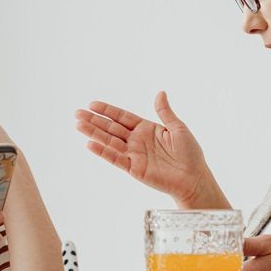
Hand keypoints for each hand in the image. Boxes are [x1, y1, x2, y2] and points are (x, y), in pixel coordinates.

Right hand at [75, 92, 214, 203]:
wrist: (193, 178)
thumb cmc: (190, 154)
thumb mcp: (178, 128)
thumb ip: (165, 112)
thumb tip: (160, 93)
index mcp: (146, 128)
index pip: (122, 117)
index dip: (107, 111)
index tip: (92, 104)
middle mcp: (137, 140)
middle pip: (111, 128)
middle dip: (94, 120)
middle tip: (77, 113)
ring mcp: (134, 154)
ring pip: (110, 141)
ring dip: (94, 133)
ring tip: (78, 125)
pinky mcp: (134, 168)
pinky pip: (115, 159)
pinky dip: (103, 152)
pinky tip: (90, 144)